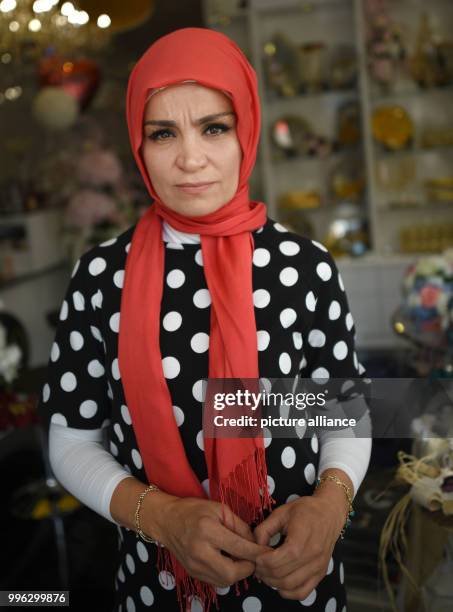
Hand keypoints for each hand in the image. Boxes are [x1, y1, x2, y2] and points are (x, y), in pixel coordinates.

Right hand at [149, 496, 272, 587]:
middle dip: (247, 568)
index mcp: (208, 531)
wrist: (166, 520)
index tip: (269, 553)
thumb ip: (239, 526)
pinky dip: (227, 575)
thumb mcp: (220, 509)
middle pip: (231, 573)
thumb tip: (256, 542)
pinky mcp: (192, 573)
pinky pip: (216, 581)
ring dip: (238, 573)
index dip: (257, 553)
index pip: (239, 548)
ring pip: (224, 581)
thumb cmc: (193, 510)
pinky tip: (229, 562)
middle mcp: (200, 551)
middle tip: (253, 557)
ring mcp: (194, 565)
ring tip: (241, 558)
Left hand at [252, 495, 344, 599]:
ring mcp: (318, 567)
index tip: (255, 554)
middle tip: (257, 563)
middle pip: (280, 575)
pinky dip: (288, 592)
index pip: (275, 561)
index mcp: (301, 539)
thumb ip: (264, 529)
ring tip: (265, 571)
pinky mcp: (321, 573)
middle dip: (263, 572)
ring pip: (289, 586)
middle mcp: (312, 557)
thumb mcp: (281, 512)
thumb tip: (255, 548)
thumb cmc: (305, 510)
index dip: (260, 561)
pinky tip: (280, 581)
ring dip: (272, 582)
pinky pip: (302, 592)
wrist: (329, 513)